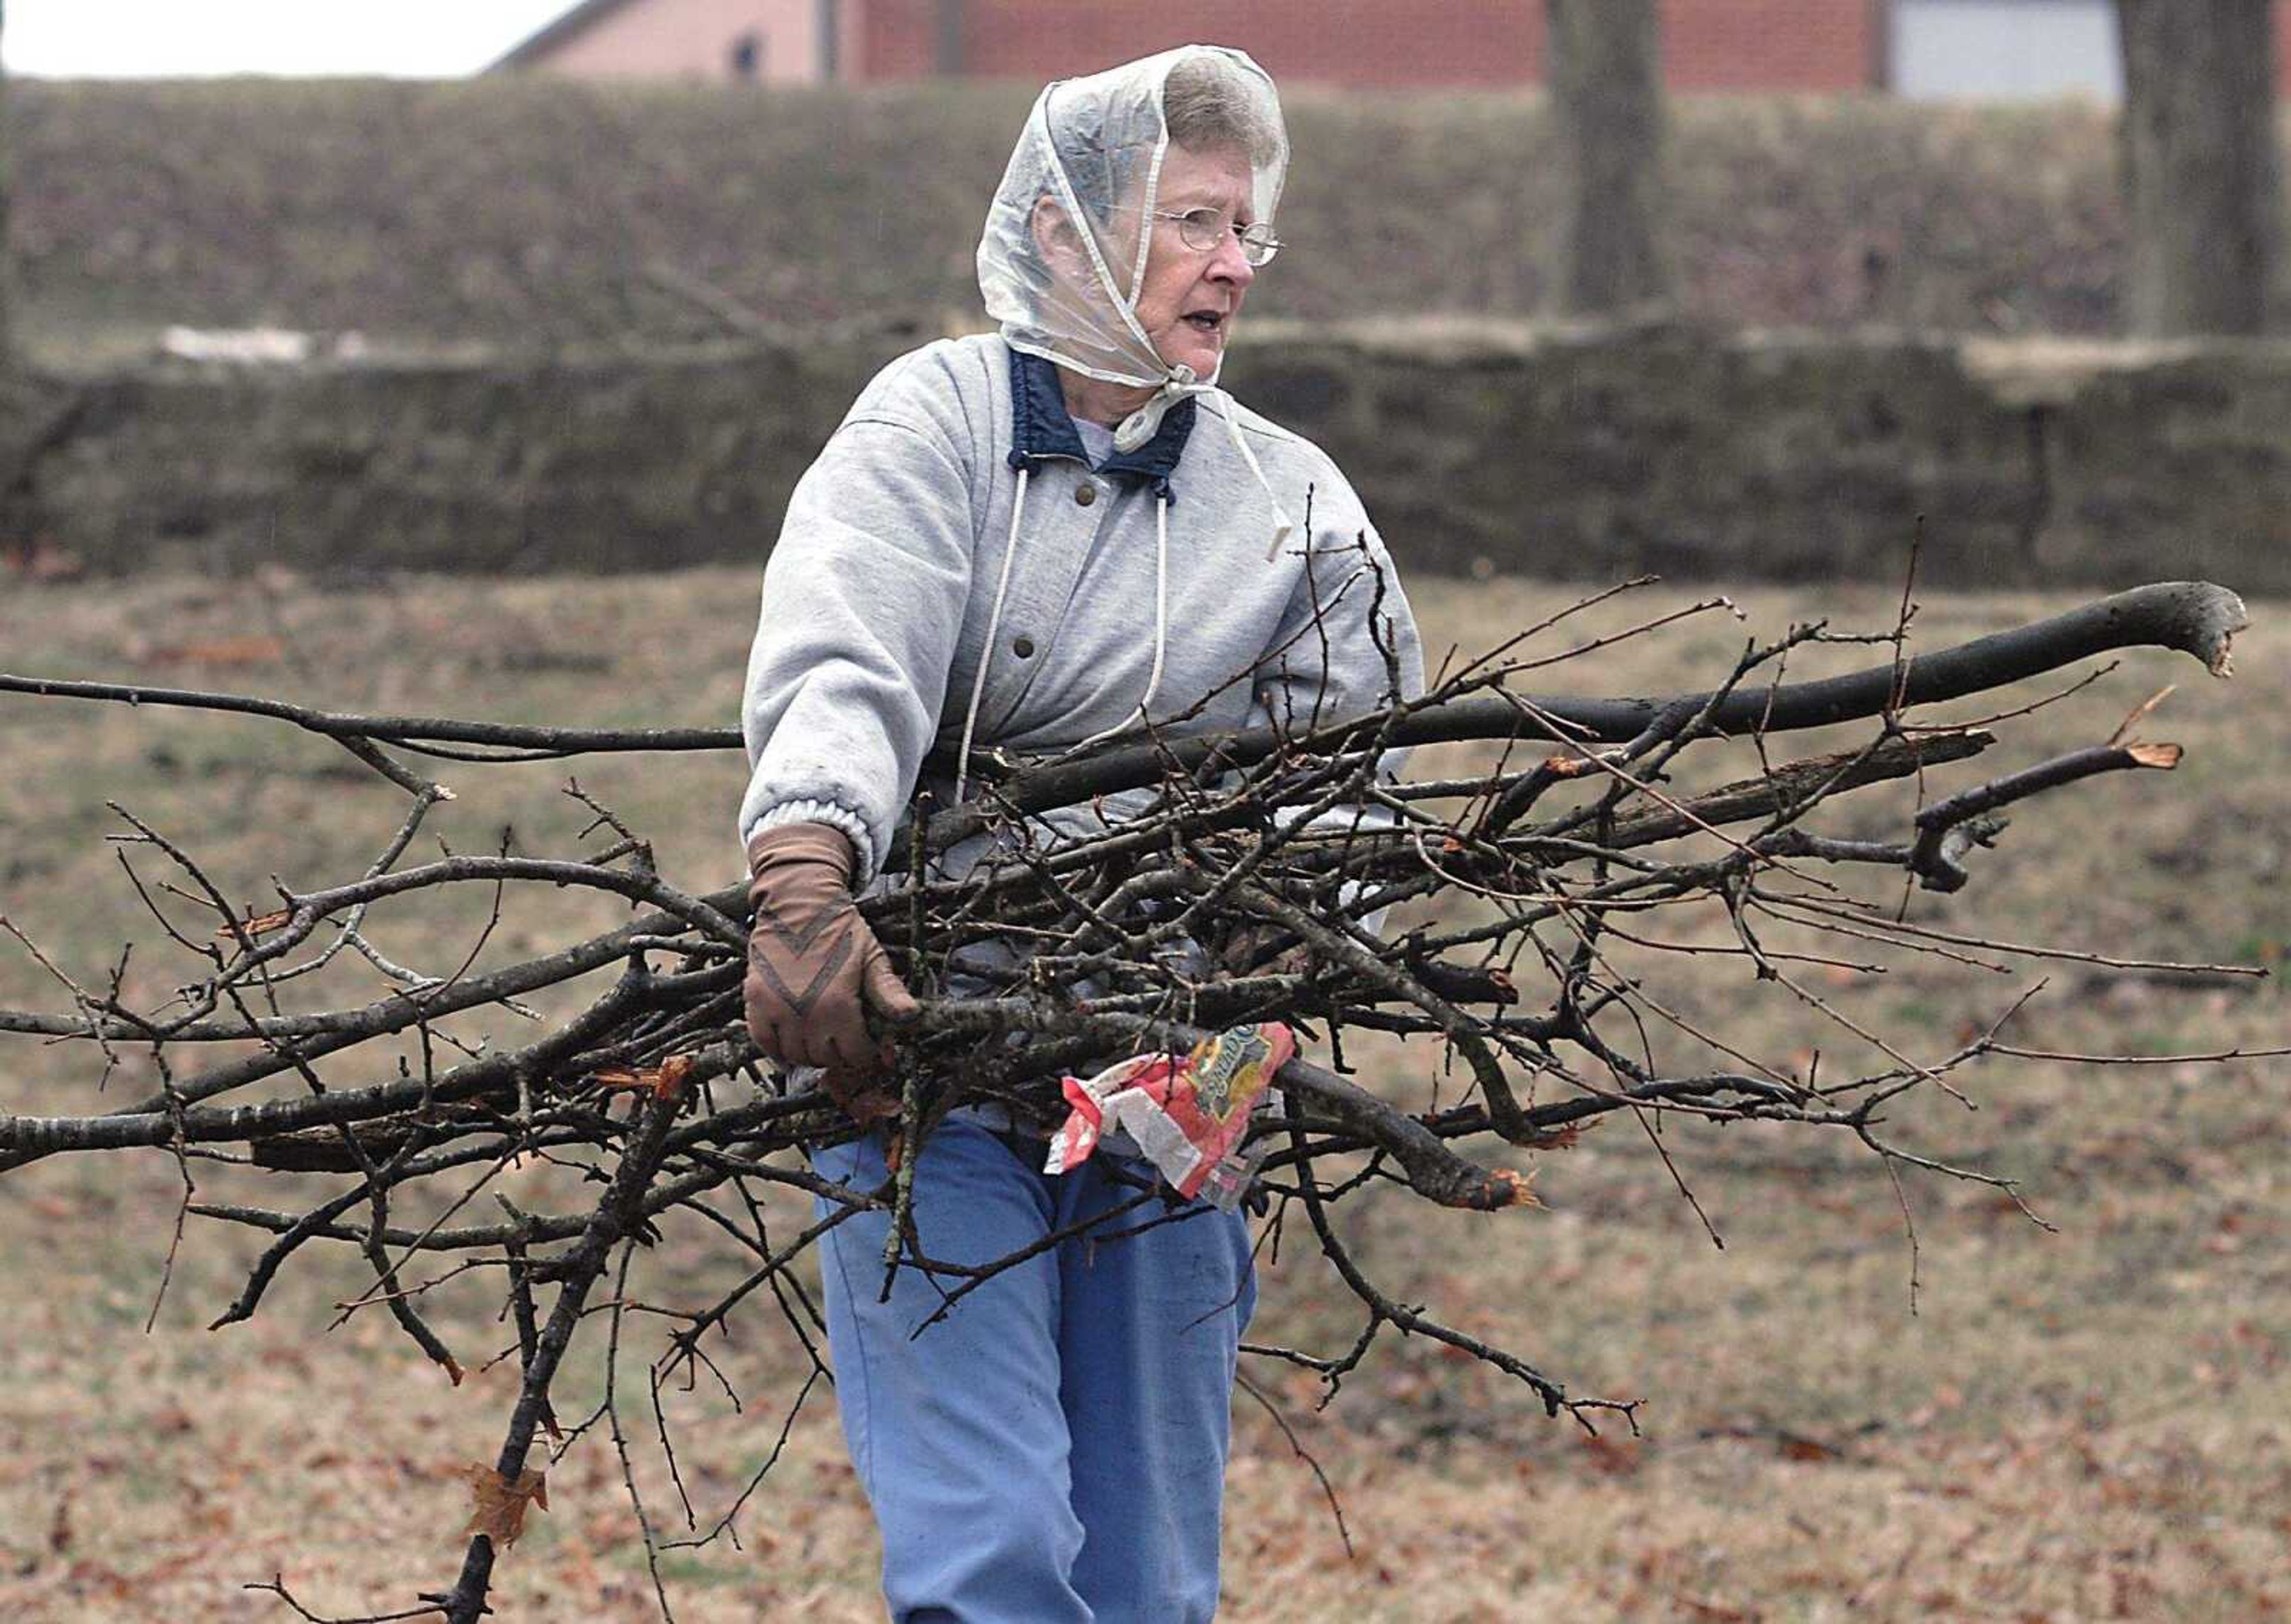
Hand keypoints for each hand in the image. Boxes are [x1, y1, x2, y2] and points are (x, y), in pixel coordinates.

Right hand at [742, 823, 917, 1116]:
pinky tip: (791, 1039)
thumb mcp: (872, 958)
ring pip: (796, 1055)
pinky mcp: (755, 1001)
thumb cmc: (841, 931)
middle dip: (839, 1053)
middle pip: (825, 1059)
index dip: (865, 1052)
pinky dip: (777, 1048)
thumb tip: (911, 1018)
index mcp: (839, 1005)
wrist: (799, 903)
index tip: (866, 1043)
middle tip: (843, 1038)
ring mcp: (777, 1009)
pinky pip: (764, 1043)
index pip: (855, 1055)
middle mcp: (806, 1013)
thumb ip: (889, 992)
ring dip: (810, 1052)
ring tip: (820, 1036)